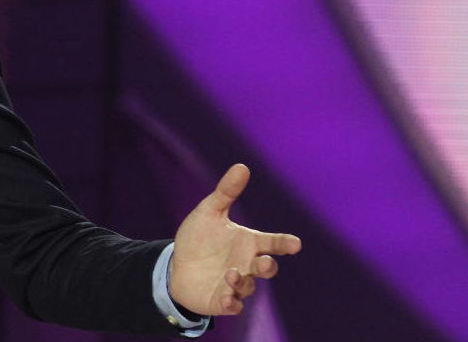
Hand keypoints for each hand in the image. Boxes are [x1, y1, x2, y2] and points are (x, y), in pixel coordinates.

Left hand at [170, 164, 300, 316]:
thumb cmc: (198, 238)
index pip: (272, 243)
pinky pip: (232, 306)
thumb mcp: (209, 212)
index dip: (284, 243)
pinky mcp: (221, 300)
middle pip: (267, 268)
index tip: (295, 244)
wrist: (176, 264)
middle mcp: (246, 264)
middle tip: (263, 262)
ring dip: (242, 282)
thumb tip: (242, 166)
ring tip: (230, 274)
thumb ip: (226, 192)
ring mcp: (236, 284)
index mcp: (248, 243)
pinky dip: (232, 304)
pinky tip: (227, 299)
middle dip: (268, 267)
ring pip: (248, 287)